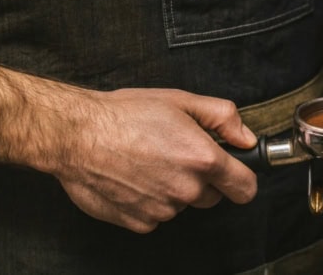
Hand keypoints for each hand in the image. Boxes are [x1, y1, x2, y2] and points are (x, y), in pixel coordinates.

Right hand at [51, 88, 257, 233]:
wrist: (76, 135)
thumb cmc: (125, 115)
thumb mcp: (181, 101)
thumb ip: (223, 117)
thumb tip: (245, 138)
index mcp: (203, 159)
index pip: (245, 188)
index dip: (243, 179)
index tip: (236, 174)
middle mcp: (186, 189)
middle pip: (212, 196)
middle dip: (202, 180)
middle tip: (176, 154)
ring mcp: (162, 209)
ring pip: (182, 204)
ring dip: (173, 189)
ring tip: (148, 161)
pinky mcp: (139, 222)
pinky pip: (155, 216)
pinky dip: (149, 201)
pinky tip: (133, 177)